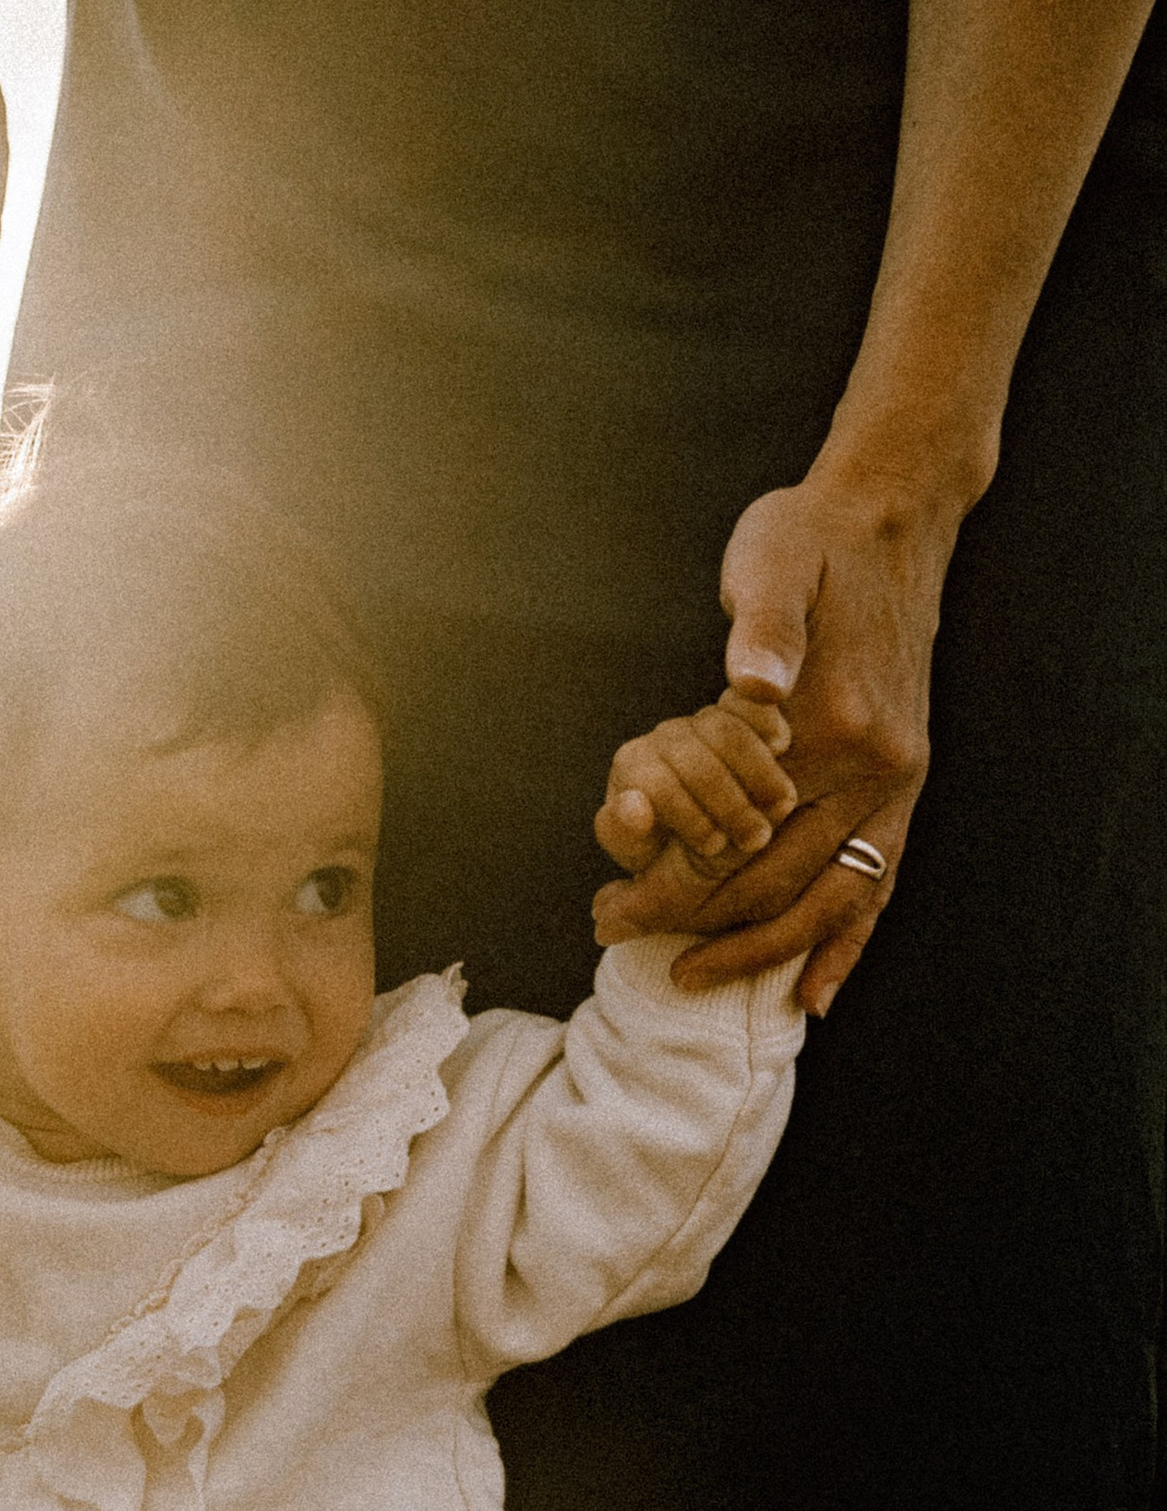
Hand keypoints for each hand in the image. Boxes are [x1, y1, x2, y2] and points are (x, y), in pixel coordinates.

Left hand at [594, 466, 962, 1014]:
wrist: (892, 515)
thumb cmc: (809, 537)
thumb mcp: (773, 558)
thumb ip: (763, 625)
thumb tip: (750, 686)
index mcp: (834, 719)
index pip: (738, 836)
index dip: (668, 884)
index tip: (606, 907)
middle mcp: (875, 764)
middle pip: (775, 880)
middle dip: (692, 923)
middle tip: (614, 937)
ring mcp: (897, 780)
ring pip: (828, 899)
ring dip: (758, 950)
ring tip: (690, 976)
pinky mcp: (905, 783)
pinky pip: (877, 884)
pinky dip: (845, 944)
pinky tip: (810, 995)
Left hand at [598, 689, 796, 877]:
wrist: (721, 839)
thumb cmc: (677, 854)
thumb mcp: (651, 859)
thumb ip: (627, 836)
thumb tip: (633, 808)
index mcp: (632, 771)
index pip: (655, 785)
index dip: (688, 817)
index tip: (712, 846)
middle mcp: (662, 739)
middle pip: (696, 763)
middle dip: (730, 806)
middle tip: (756, 840)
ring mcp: (701, 721)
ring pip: (726, 734)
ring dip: (758, 774)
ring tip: (778, 809)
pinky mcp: (737, 709)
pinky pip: (751, 704)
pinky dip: (769, 726)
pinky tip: (779, 750)